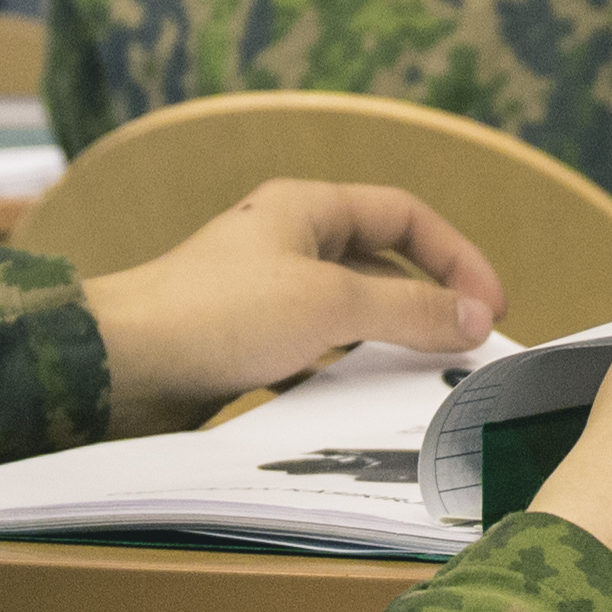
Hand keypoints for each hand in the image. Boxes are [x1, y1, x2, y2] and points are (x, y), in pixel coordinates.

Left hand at [81, 182, 504, 434]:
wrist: (121, 366)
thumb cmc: (217, 314)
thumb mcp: (330, 306)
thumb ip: (410, 310)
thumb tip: (476, 317)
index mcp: (306, 208)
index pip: (405, 214)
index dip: (457, 255)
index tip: (490, 306)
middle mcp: (286, 241)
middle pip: (380, 263)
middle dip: (428, 303)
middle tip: (468, 348)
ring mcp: (264, 293)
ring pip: (348, 312)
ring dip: (388, 342)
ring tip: (428, 380)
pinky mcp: (244, 342)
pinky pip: (313, 352)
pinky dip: (344, 372)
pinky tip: (362, 403)